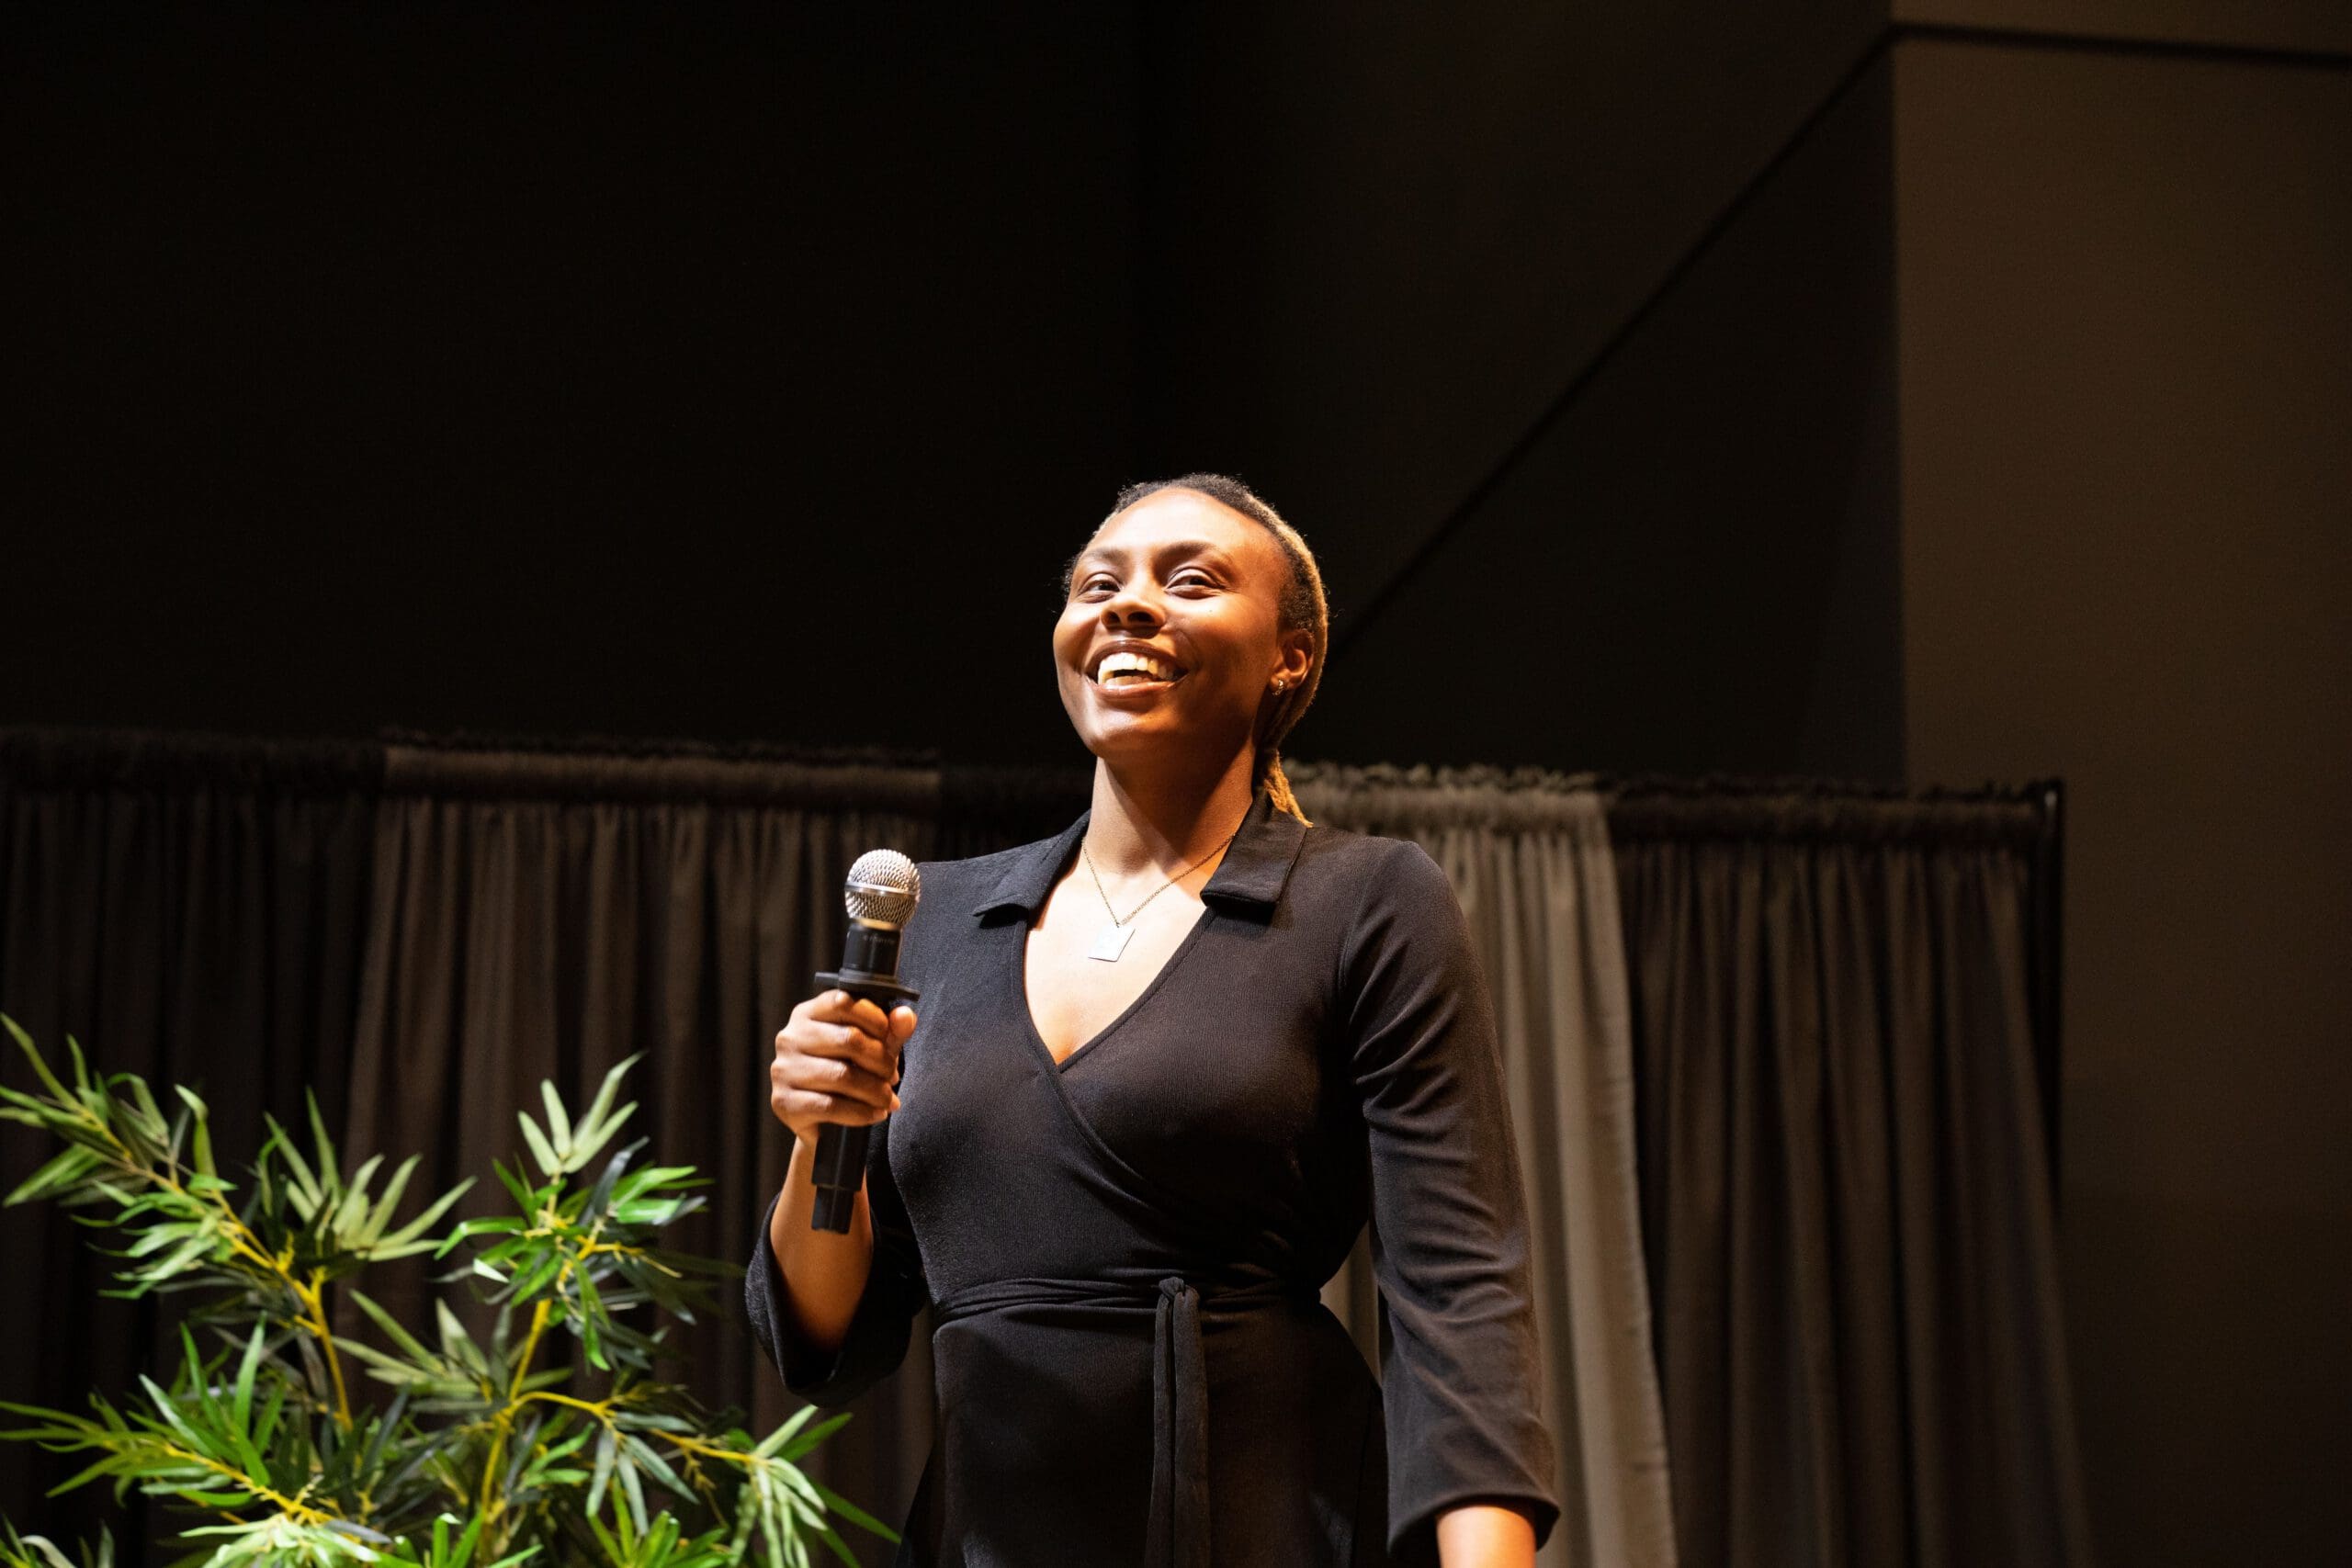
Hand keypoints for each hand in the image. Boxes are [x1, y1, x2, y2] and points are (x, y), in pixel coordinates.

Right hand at [769, 989, 916, 1145]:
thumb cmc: (844, 1074)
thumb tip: (905, 1016)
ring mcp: (783, 1070)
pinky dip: (861, 1112)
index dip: (875, 1019)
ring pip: (842, 1075)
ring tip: (888, 1099)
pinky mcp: (784, 1102)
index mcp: (807, 1014)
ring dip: (875, 1090)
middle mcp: (789, 1038)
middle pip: (848, 1039)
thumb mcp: (871, 1048)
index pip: (843, 1002)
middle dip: (881, 1060)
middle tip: (893, 1076)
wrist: (820, 1122)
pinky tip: (876, 1114)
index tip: (890, 1038)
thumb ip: (890, 1031)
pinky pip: (831, 1106)